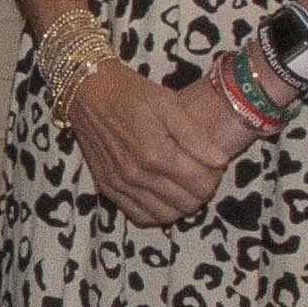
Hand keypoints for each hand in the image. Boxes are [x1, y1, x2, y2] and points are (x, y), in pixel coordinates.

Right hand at [63, 62, 244, 228]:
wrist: (87, 90)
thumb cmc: (129, 92)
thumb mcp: (168, 104)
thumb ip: (195, 136)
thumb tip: (220, 161)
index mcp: (156, 153)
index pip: (201, 184)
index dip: (214, 177)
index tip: (212, 164)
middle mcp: (137, 175)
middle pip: (186, 204)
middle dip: (200, 190)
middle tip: (199, 171)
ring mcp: (120, 184)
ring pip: (165, 215)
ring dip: (180, 203)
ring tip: (181, 183)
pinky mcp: (107, 187)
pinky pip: (139, 216)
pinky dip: (156, 211)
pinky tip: (161, 194)